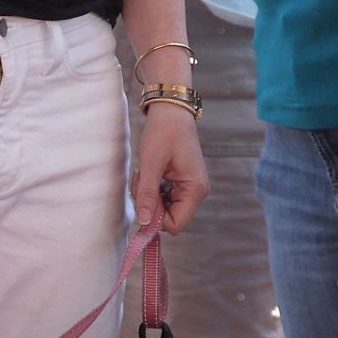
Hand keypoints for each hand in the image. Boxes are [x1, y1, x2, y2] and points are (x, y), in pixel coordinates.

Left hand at [132, 104, 207, 232]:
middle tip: (141, 181)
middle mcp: (196, 192)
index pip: (176, 225)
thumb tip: (144, 222)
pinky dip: (152, 191)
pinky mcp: (181, 185)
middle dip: (150, 205)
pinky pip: (163, 199)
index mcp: (195, 189)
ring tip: (144, 174)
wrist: (171, 112)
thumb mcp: (150, 164)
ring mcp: (190, 189)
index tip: (142, 200)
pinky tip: (149, 174)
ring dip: (148, 197)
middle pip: (168, 218)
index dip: (156, 220)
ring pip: (163, 209)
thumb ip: (147, 195)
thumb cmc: (163, 133)